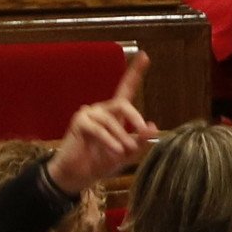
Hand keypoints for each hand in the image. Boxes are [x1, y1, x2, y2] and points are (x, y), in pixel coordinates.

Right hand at [45, 49, 157, 193]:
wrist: (77, 176)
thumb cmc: (100, 163)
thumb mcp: (126, 154)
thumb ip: (140, 141)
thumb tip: (153, 126)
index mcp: (114, 114)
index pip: (126, 89)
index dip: (135, 72)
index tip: (145, 55)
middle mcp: (102, 110)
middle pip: (122, 102)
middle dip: (134, 118)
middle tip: (141, 135)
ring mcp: (89, 114)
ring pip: (112, 119)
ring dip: (121, 137)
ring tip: (123, 152)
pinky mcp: (79, 122)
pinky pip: (99, 128)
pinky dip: (109, 140)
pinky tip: (114, 151)